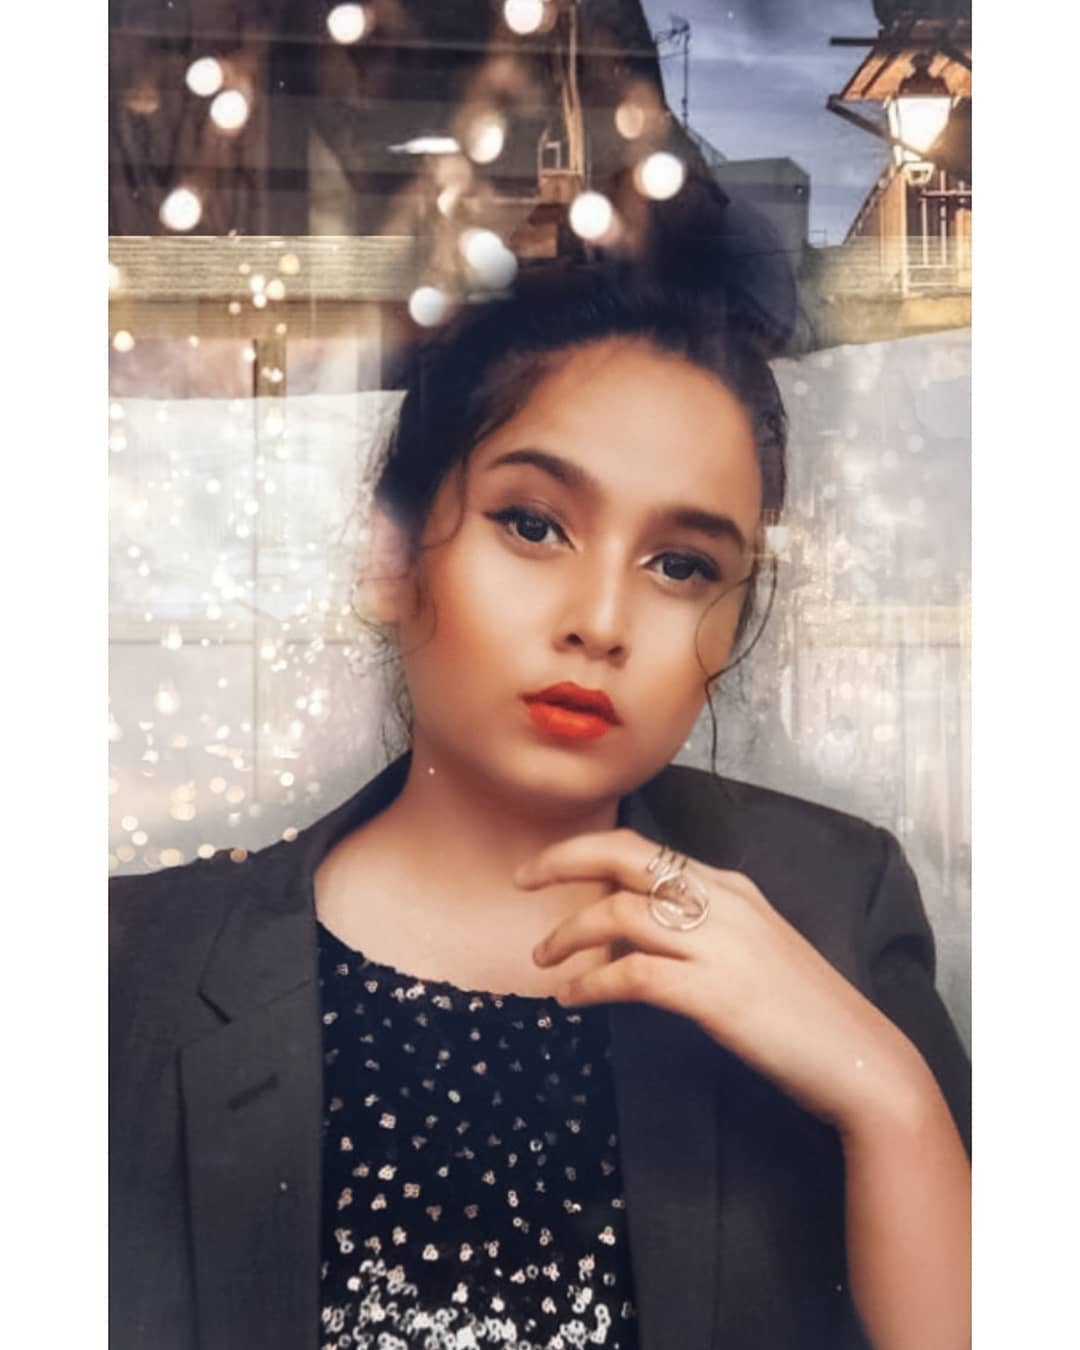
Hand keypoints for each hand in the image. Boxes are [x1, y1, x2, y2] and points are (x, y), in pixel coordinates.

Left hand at [517, 828, 933, 1134]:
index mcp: (730, 888)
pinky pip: (633, 973)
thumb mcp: (754, 949)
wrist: (861, 1060)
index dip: (589, 851)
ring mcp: (719, 945)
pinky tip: (575, 998)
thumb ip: (702, 930)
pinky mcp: (713, 993)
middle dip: (564, 861)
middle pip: (626, 858)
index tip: (549, 866)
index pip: (647, 851)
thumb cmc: (806, 1012)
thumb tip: (636, 931)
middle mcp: (722, 902)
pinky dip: (593, 982)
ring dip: (570, 935)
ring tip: (545, 964)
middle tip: (522, 882)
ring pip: (621, 913)